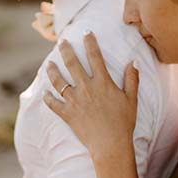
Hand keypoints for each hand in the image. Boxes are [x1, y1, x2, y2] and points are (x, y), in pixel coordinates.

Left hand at [44, 32, 138, 163]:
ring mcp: (74, 101)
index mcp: (102, 82)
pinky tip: (44, 93)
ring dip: (52, 71)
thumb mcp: (132, 100)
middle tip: (62, 42)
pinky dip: (47, 98)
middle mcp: (86, 88)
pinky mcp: (67, 114)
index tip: (86, 33)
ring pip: (58, 81)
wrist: (111, 144)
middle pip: (72, 63)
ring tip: (49, 64)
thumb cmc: (123, 123)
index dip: (90, 42)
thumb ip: (131, 79)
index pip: (95, 56)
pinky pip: (53, 104)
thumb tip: (132, 62)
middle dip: (66, 50)